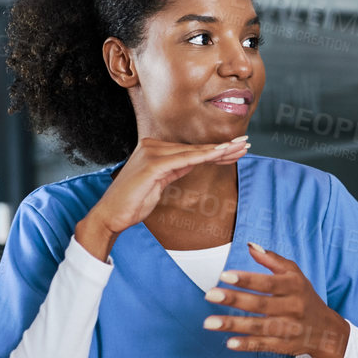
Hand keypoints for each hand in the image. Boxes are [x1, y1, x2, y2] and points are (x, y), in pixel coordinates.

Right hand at [74, 136, 248, 259]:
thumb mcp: (159, 184)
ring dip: (220, 150)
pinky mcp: (152, 165)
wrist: (111, 215)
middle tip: (246, 143)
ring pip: (193, 152)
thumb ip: (174, 170)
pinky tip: (221, 154)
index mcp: (154, 150)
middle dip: (223, 147)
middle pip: (195, 148)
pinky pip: (185, 160)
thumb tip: (193, 162)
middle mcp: (152, 146)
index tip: (236, 149)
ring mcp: (152, 154)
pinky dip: (205, 157)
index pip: (191, 150)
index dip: (215, 150)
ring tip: (241, 148)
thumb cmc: (132, 203)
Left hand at [203, 242, 352, 357]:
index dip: (246, 279)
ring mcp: (289, 329)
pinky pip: (263, 345)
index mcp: (294, 287)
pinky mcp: (285, 346)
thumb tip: (250, 246)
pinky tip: (229, 342)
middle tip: (210, 295)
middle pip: (260, 304)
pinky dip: (247, 344)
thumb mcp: (295, 275)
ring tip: (209, 322)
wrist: (326, 331)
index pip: (268, 283)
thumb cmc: (304, 297)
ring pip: (259, 326)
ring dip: (233, 324)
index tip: (224, 275)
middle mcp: (293, 308)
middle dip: (234, 300)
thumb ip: (273, 260)